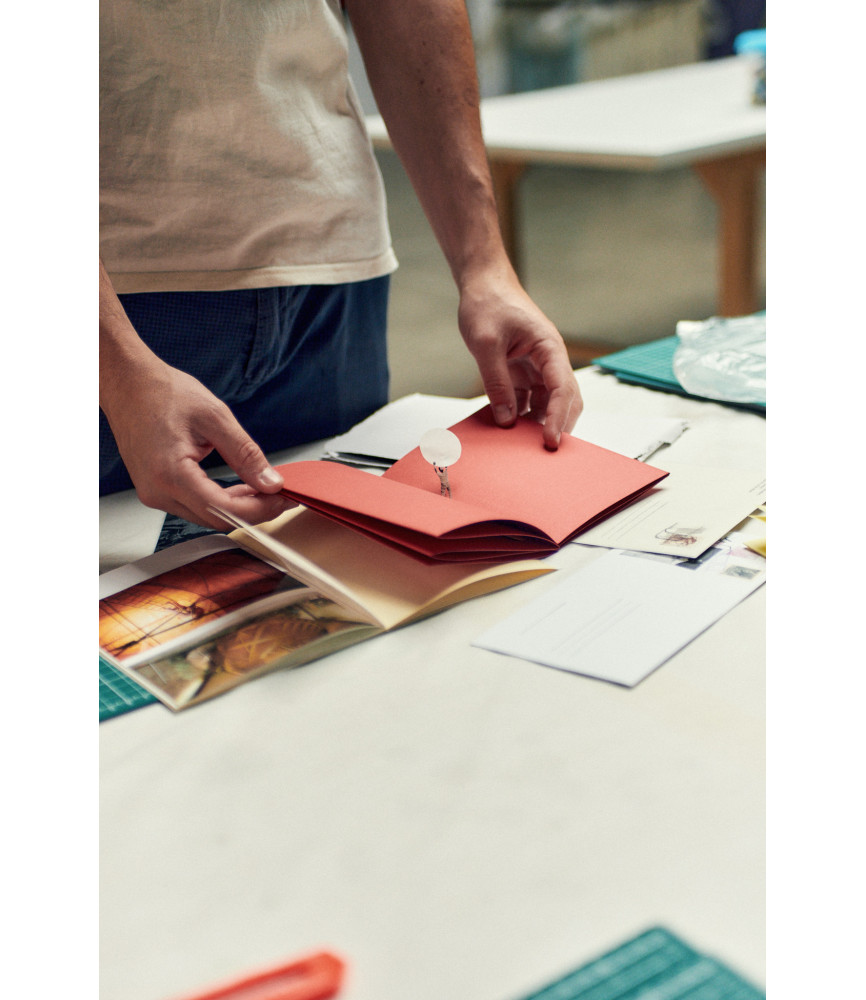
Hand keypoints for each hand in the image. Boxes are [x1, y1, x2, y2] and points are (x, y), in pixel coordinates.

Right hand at [103, 356, 293, 528]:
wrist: (129, 384)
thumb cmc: (163, 393)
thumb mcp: (215, 417)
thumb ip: (245, 453)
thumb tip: (270, 482)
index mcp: (170, 474)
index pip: (224, 510)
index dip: (259, 509)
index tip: (284, 498)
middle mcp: (158, 491)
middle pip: (216, 519)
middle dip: (253, 511)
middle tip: (280, 494)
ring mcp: (154, 494)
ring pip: (206, 516)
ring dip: (238, 507)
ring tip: (263, 488)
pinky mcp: (156, 490)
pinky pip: (195, 506)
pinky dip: (220, 500)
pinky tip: (240, 487)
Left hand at [458, 269, 582, 448]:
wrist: (482, 284)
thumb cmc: (488, 303)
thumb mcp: (486, 344)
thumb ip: (497, 382)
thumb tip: (506, 418)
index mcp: (549, 348)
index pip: (562, 389)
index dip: (558, 418)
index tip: (550, 441)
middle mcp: (548, 360)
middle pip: (564, 400)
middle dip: (557, 425)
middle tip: (543, 452)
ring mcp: (537, 367)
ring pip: (546, 403)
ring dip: (537, 423)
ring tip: (523, 445)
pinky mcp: (523, 372)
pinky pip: (526, 399)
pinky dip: (519, 414)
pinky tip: (507, 428)